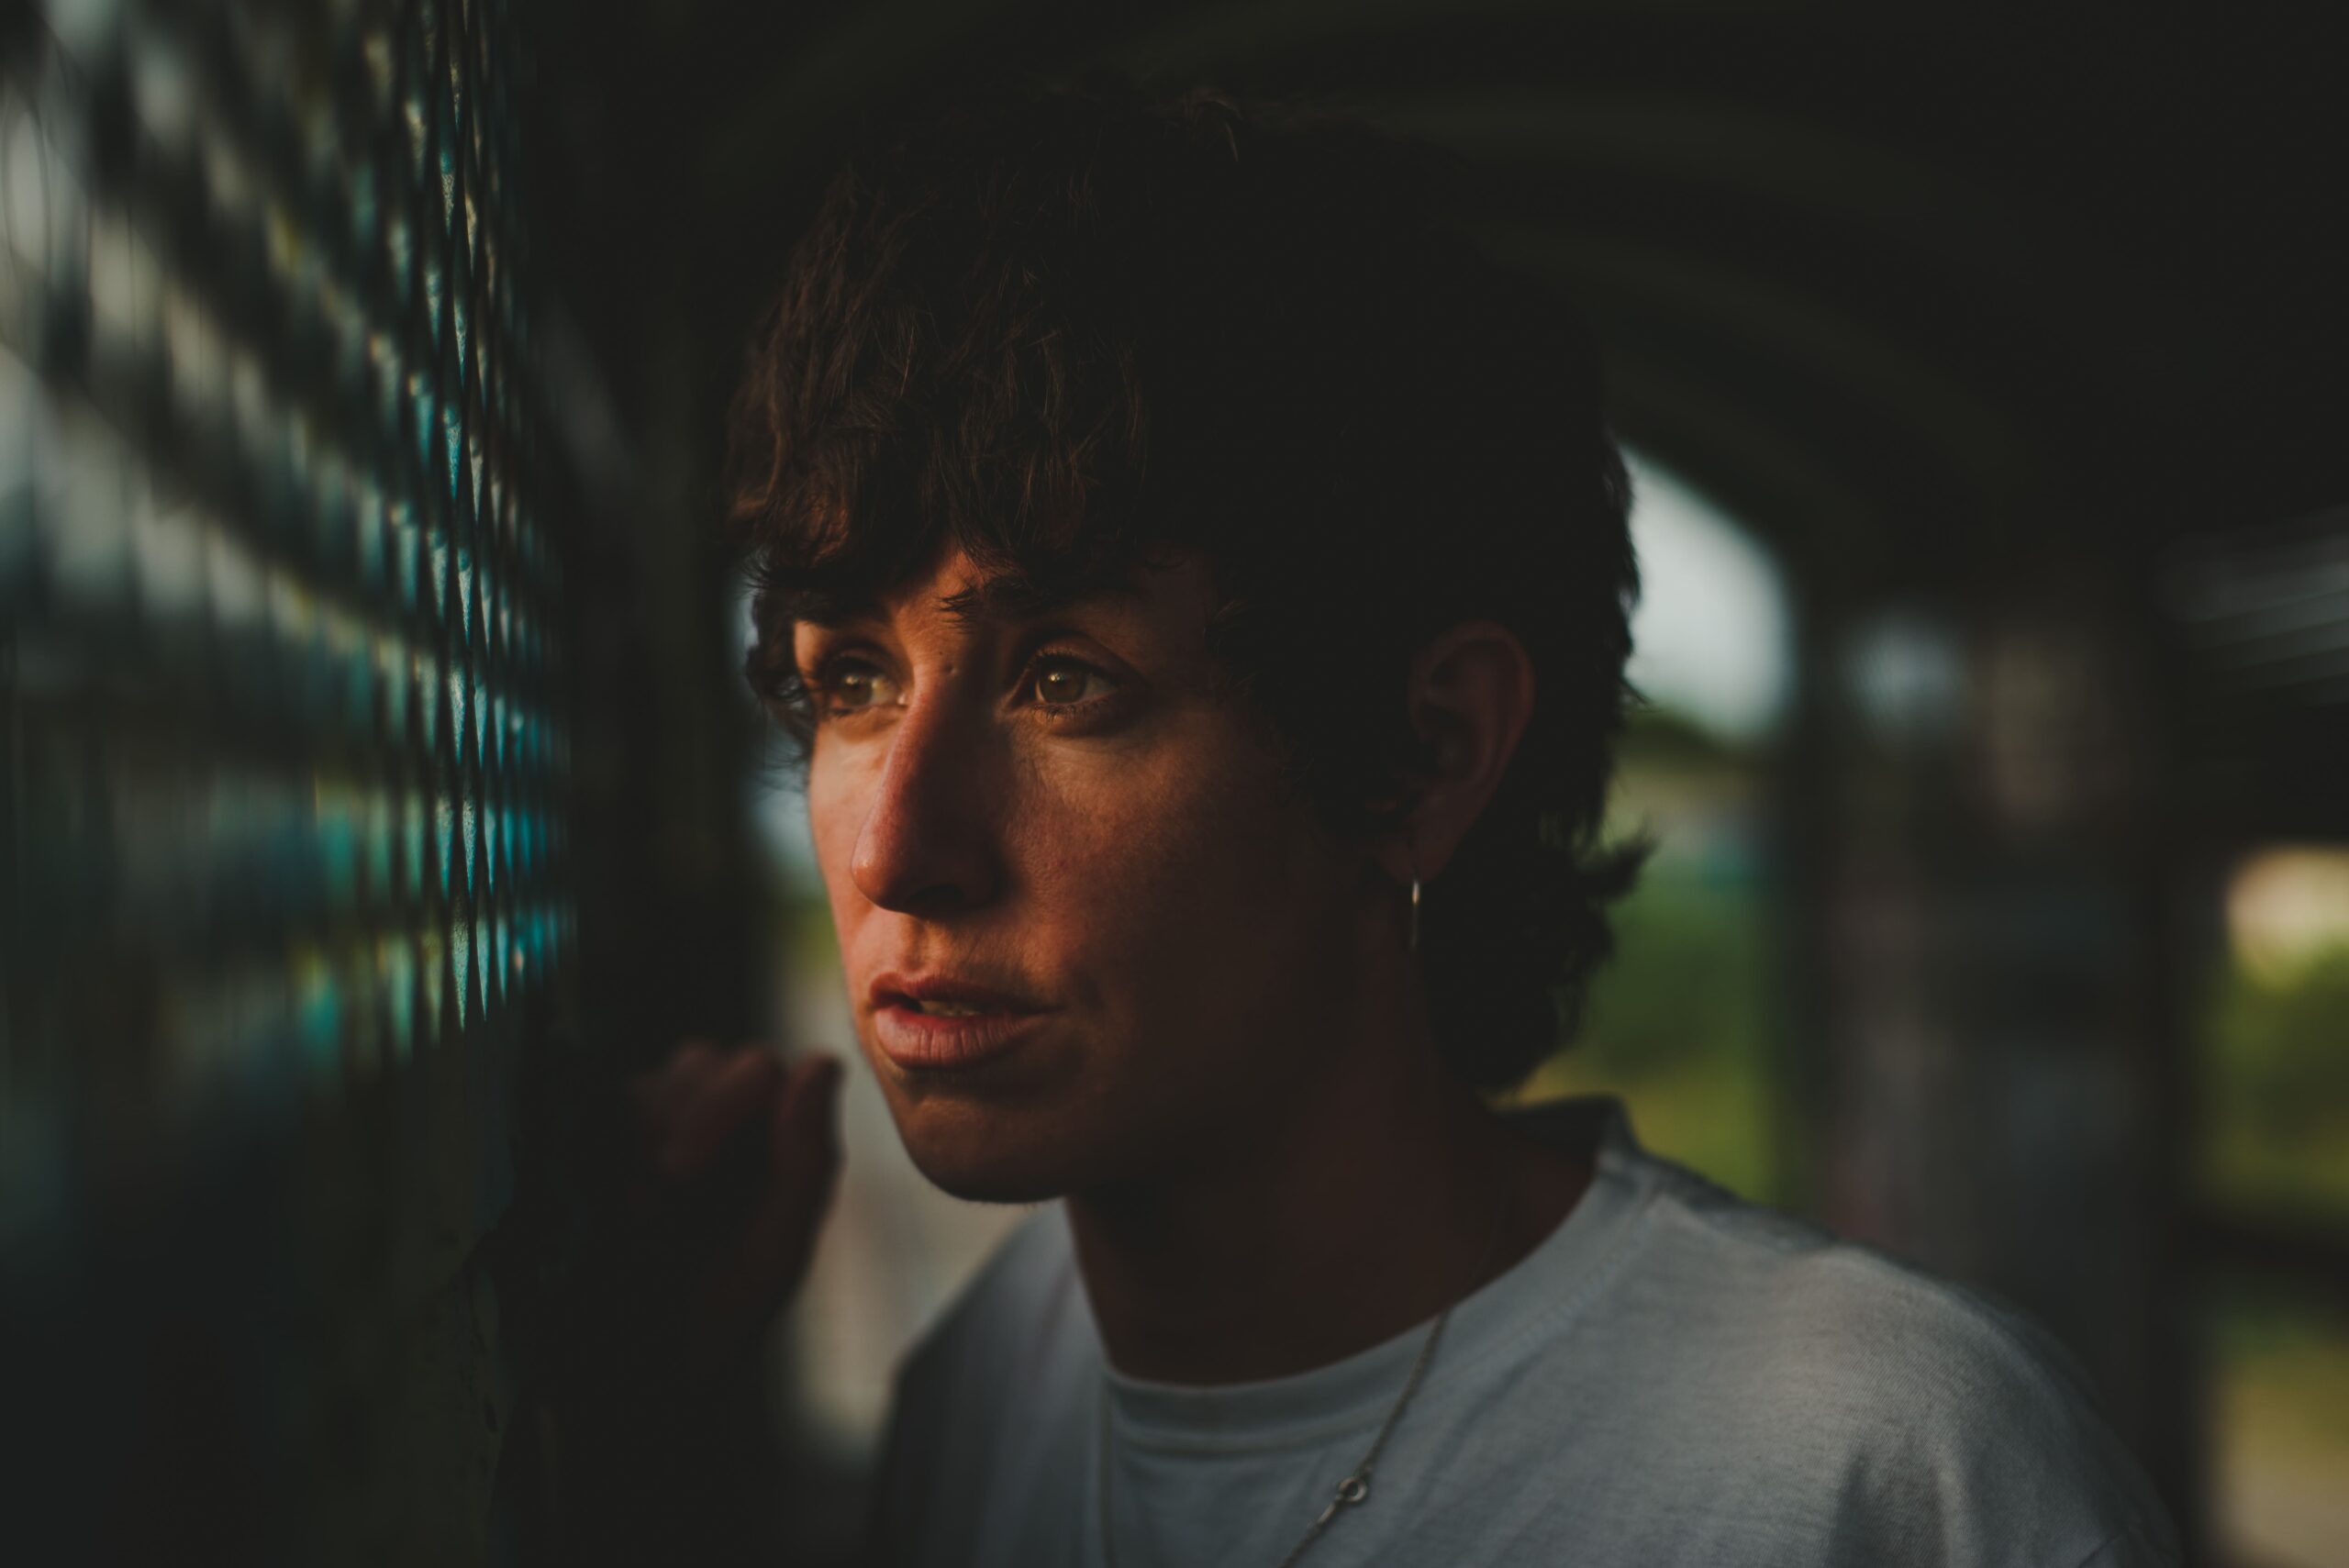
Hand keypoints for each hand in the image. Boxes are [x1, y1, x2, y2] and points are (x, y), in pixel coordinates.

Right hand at [605, 1042, 845, 1396]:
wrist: (623, 1376)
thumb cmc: (710, 1319)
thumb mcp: (772, 1251)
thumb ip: (806, 1159)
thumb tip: (821, 1062)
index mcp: (777, 1139)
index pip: (761, 1067)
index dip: (723, 1105)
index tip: (682, 1172)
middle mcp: (723, 1120)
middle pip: (701, 1061)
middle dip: (668, 1135)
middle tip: (649, 1209)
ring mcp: (659, 1126)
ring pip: (648, 1082)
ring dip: (634, 1148)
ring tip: (630, 1220)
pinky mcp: (601, 1141)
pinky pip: (598, 1106)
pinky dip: (598, 1153)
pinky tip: (598, 1205)